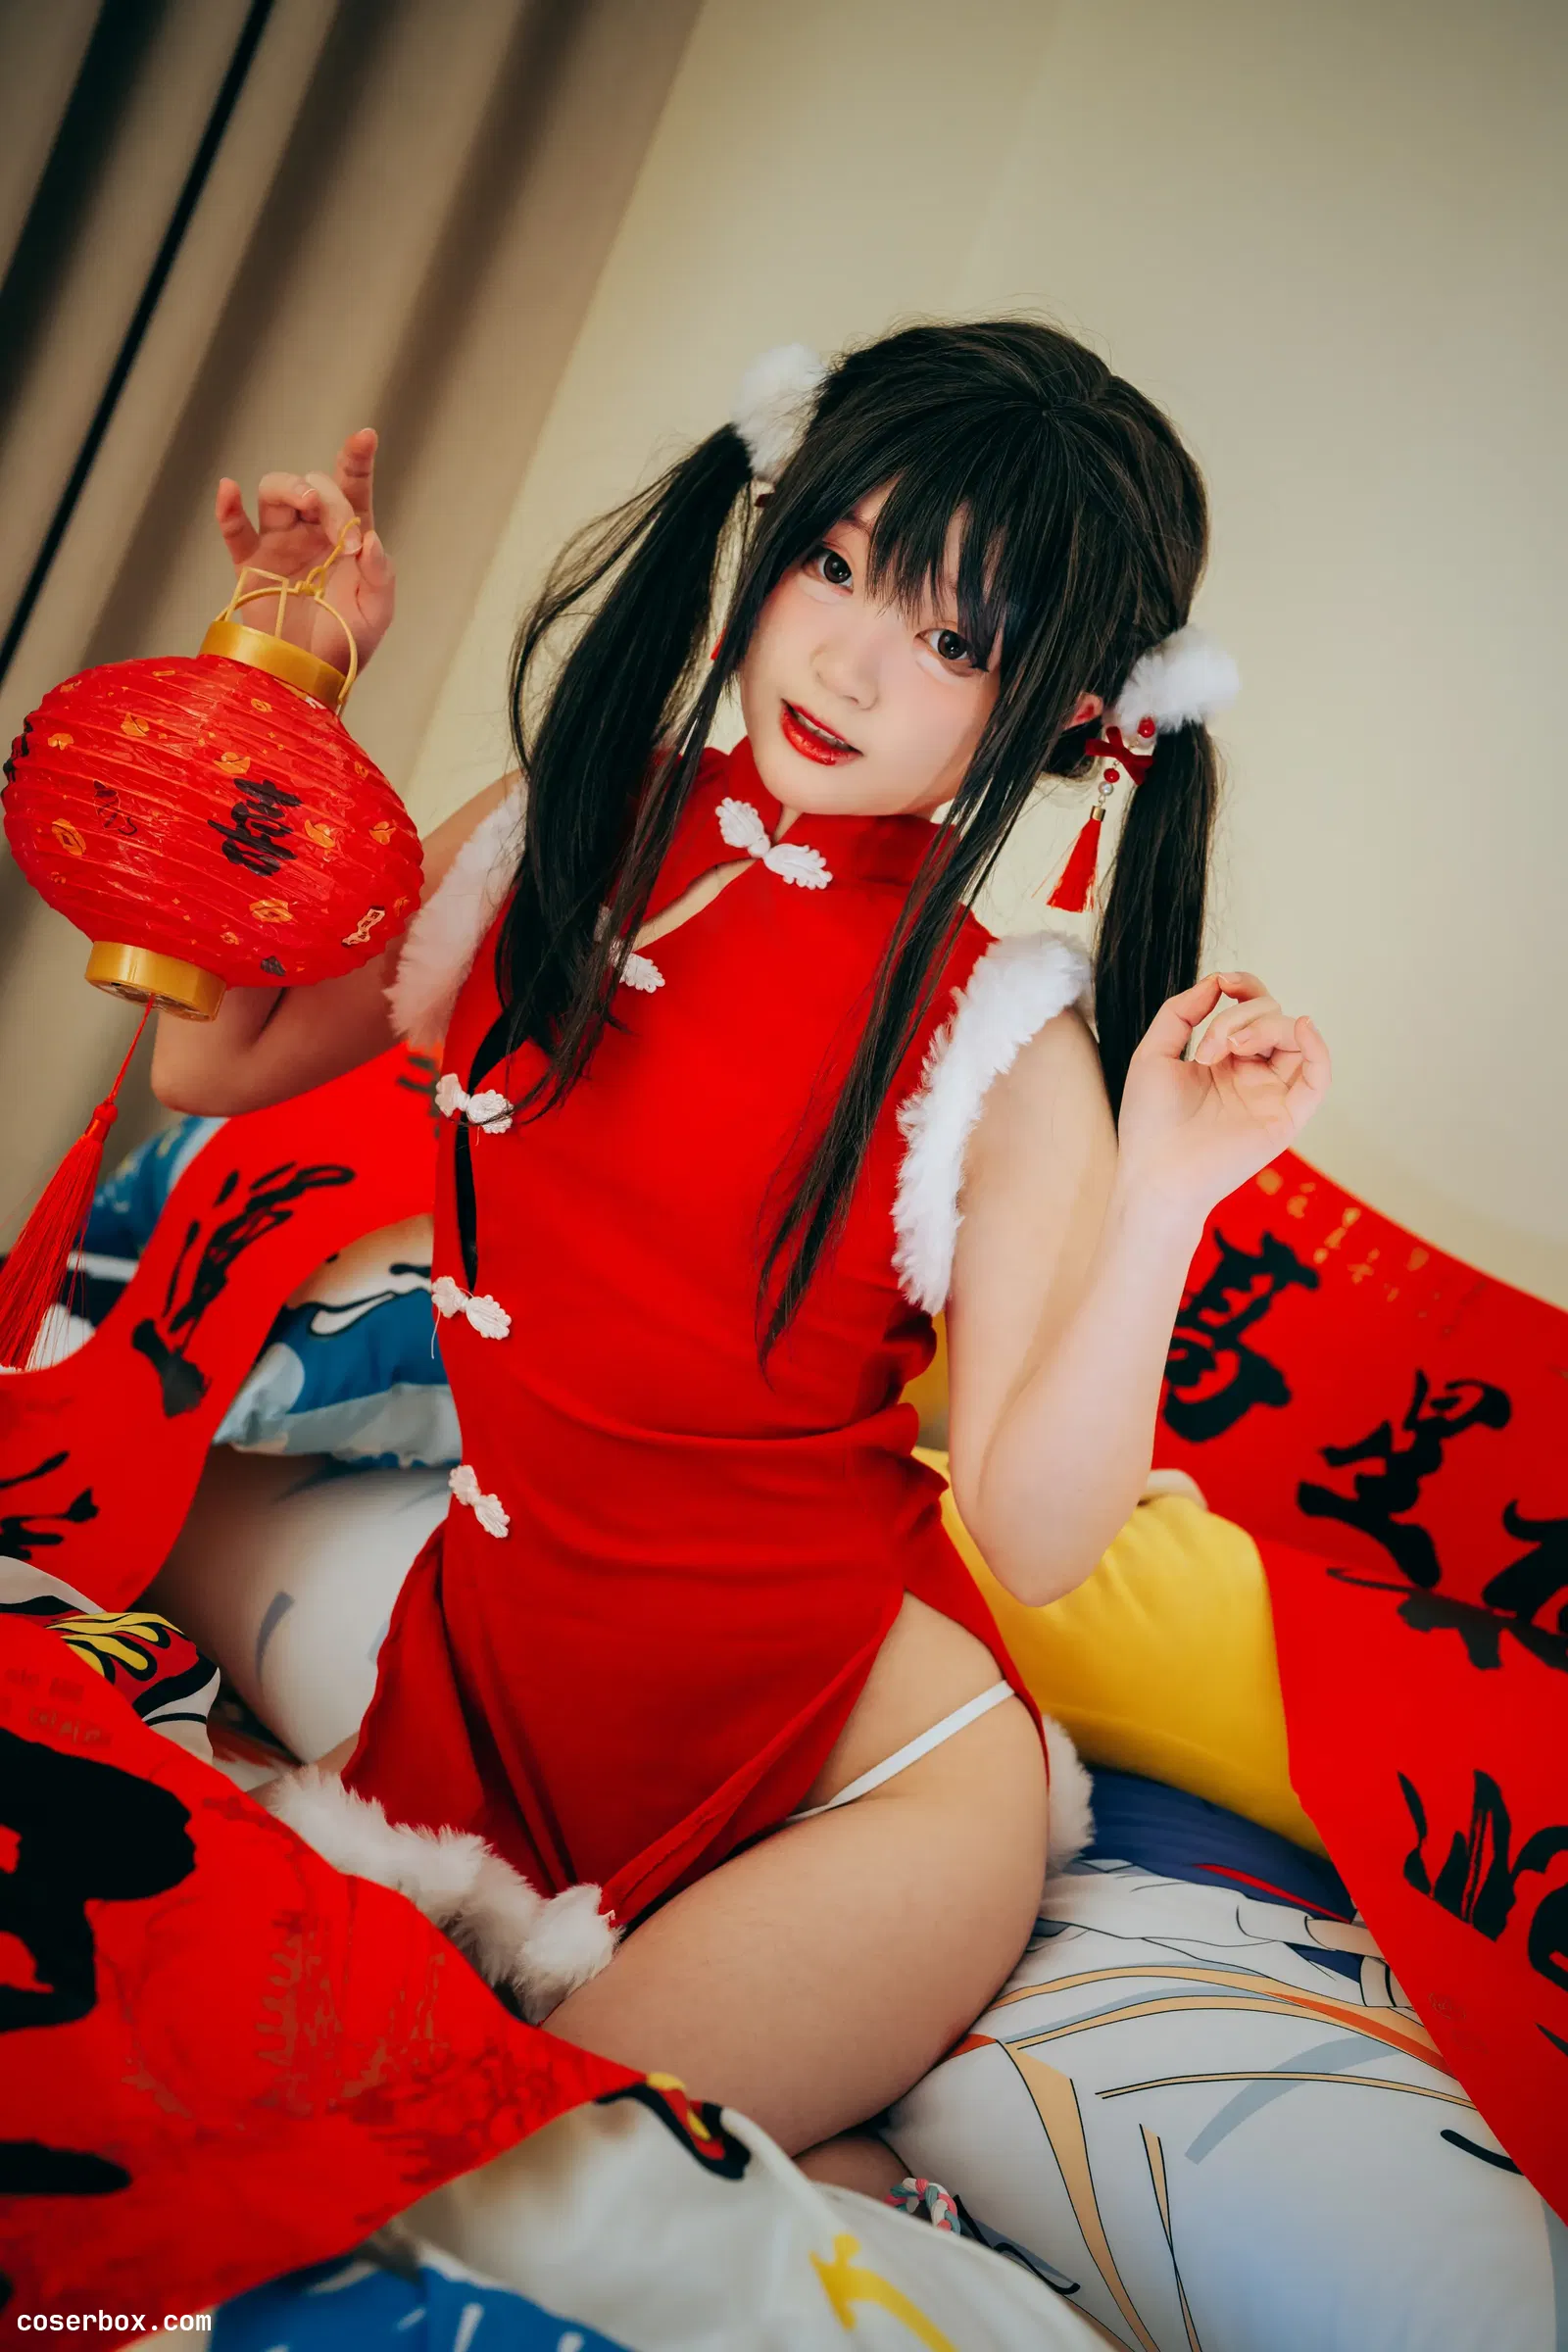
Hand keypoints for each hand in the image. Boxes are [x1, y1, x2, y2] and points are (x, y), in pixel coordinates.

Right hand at [214, 426, 394, 672]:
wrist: (313, 677)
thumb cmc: (348, 643)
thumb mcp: (378, 612)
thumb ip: (381, 575)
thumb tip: (370, 539)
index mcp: (348, 537)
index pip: (352, 488)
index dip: (356, 459)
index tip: (365, 436)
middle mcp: (312, 532)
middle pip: (312, 486)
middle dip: (330, 498)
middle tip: (344, 536)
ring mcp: (279, 544)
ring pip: (274, 492)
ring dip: (290, 488)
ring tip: (308, 505)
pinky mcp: (251, 565)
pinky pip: (234, 529)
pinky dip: (227, 508)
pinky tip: (227, 490)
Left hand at [1115, 969, 1330, 1215]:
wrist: (1155, 1173)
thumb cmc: (1149, 1122)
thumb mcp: (1155, 1052)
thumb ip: (1182, 1012)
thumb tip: (1216, 981)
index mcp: (1224, 1059)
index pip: (1251, 1009)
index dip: (1244, 986)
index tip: (1224, 981)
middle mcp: (1252, 1074)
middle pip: (1270, 1017)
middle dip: (1238, 1016)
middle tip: (1207, 1049)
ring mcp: (1271, 1094)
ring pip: (1292, 1038)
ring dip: (1262, 1027)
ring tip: (1228, 1049)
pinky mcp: (1286, 1118)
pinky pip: (1317, 1078)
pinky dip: (1317, 1047)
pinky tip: (1301, 1027)